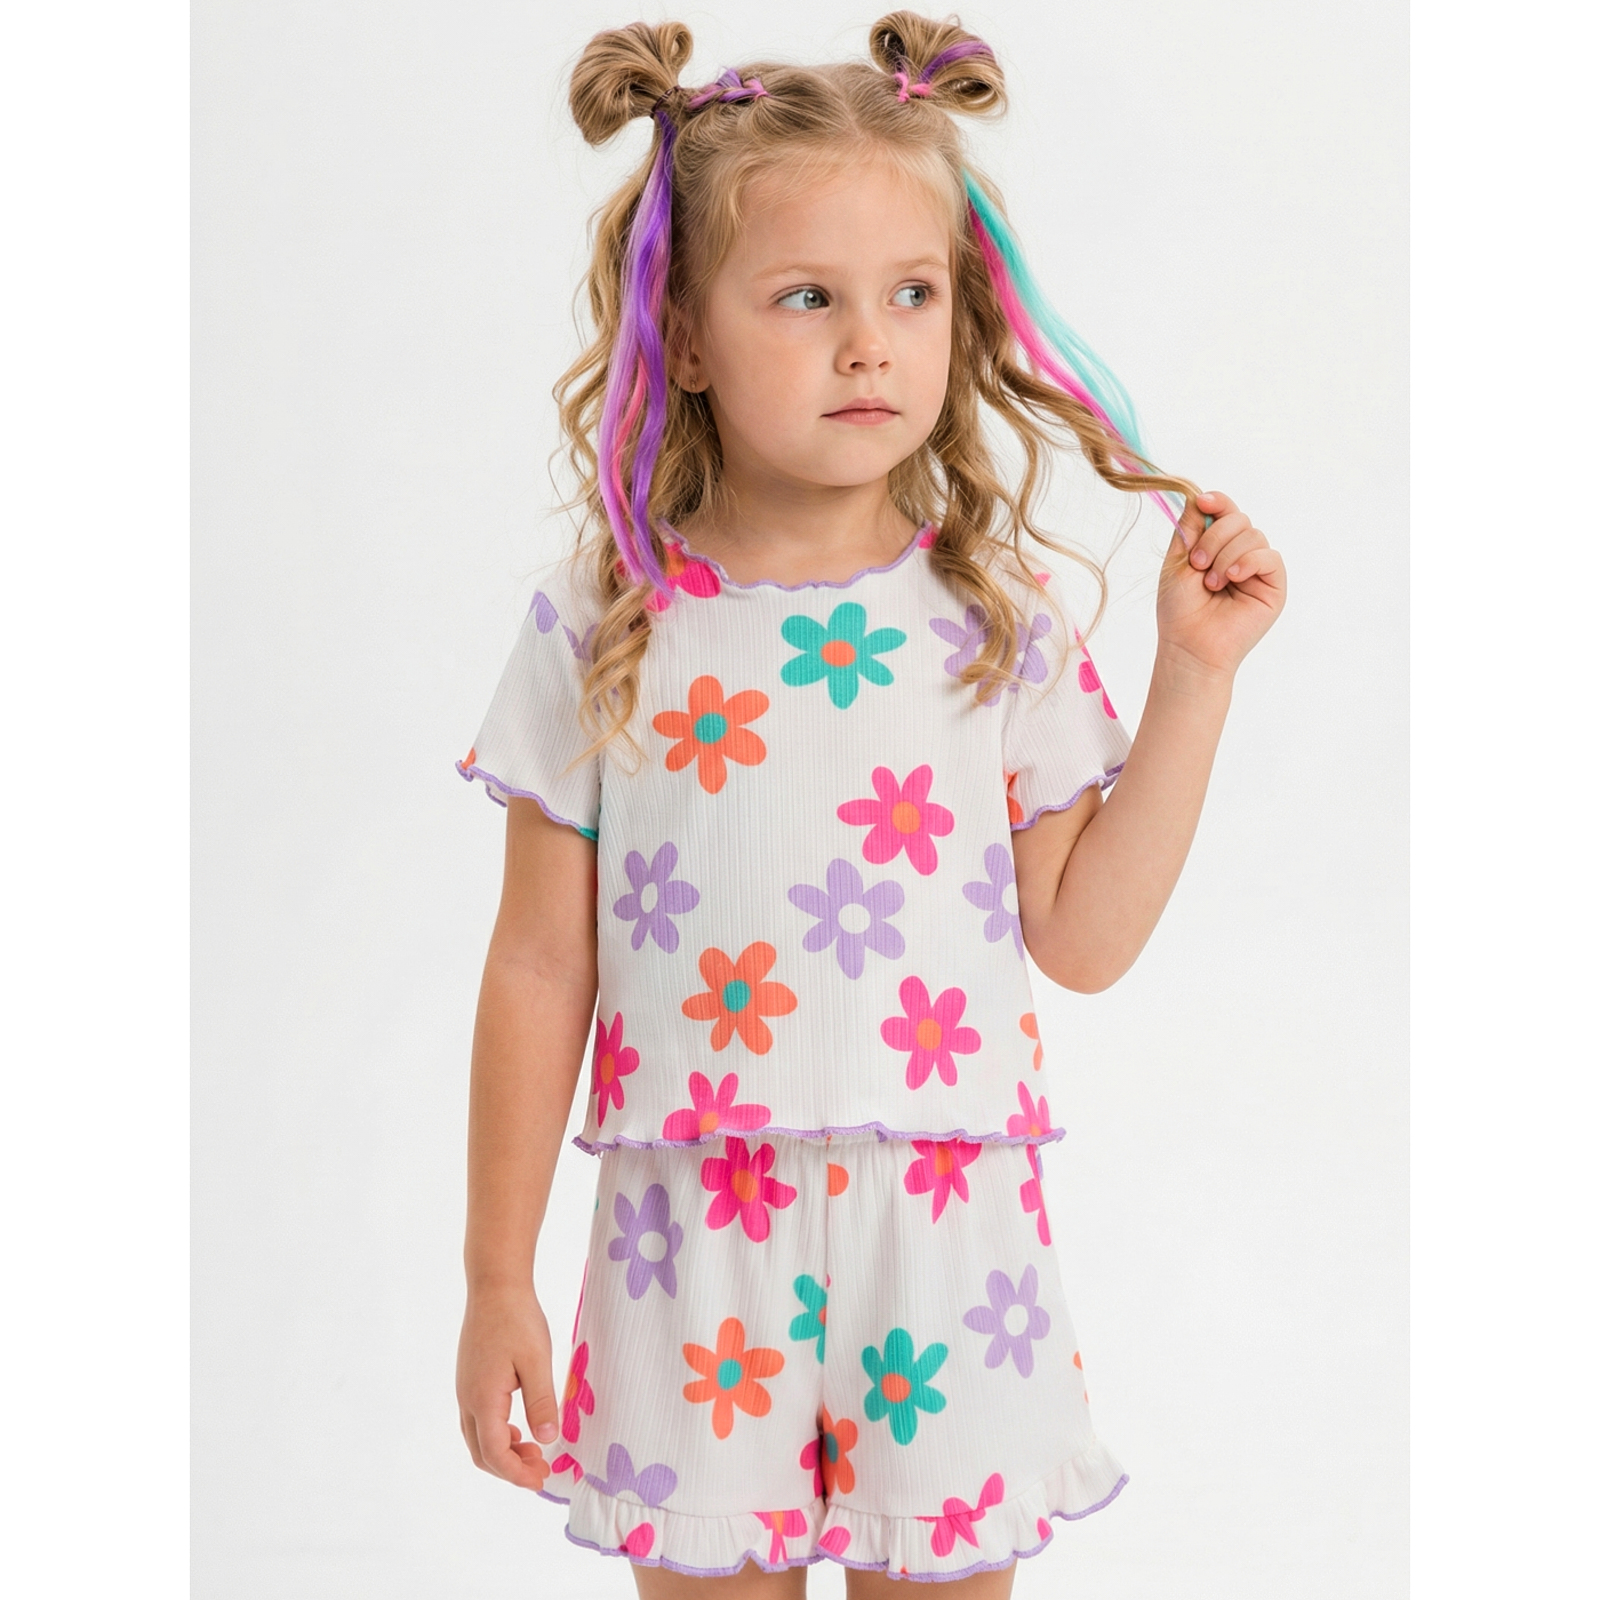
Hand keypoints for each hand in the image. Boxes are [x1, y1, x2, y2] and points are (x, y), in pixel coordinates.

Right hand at [456, 1282, 558, 1491]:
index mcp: (483, 1399)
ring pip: (477, 1438)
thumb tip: (547, 1440)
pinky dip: (497, 1434)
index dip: (517, 1473)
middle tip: (542, 1469)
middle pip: (481, 1452)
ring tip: (535, 1450)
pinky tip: (520, 1428)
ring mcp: (465, 1388)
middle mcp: (467, 1399)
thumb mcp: (537, 1361)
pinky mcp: (470, 1378)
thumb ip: (541, 1402)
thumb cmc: (517, 1319)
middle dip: (510, 1468)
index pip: (495, 1454)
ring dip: (503, 1452)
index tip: (541, 1480)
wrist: (494, 1285)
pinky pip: (477, 1420)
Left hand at [1156, 490, 1286, 678]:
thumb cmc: (1180, 610)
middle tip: (1197, 564)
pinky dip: (1247, 561)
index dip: (1217, 502)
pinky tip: (1231, 578)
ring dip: (1226, 555)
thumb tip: (1198, 496)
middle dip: (1215, 536)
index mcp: (1217, 546)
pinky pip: (1269, 555)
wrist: (1190, 645)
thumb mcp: (1177, 561)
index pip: (1224, 512)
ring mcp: (1258, 569)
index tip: (1203, 502)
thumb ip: (1189, 528)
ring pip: (1253, 534)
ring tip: (1210, 583)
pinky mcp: (1274, 584)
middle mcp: (1240, 554)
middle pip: (1239, 518)